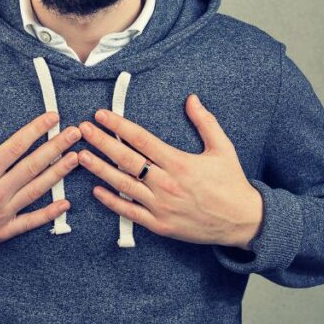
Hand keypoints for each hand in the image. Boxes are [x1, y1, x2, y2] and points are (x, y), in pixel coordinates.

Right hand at [0, 99, 81, 257]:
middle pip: (33, 166)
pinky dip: (49, 213)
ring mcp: (0, 214)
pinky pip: (30, 222)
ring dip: (58, 173)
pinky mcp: (1, 232)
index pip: (16, 146)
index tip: (53, 117)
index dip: (37, 130)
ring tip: (76, 158)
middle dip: (57, 147)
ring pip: (36, 191)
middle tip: (76, 133)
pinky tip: (66, 202)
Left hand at [77, 94, 262, 249]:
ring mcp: (161, 206)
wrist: (242, 222)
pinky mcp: (160, 225)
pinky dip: (112, 201)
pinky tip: (96, 190)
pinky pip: (130, 212)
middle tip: (82, 130)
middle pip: (126, 159)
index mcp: (179, 162)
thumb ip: (205, 122)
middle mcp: (167, 184)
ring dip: (100, 169)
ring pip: (123, 185)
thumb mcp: (222, 148)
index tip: (102, 115)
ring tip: (81, 156)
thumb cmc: (231, 183)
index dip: (119, 125)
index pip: (142, 139)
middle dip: (101, 142)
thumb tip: (191, 98)